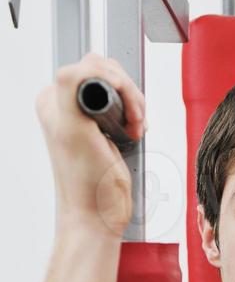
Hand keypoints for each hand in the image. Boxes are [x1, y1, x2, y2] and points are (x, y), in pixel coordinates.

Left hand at [35, 51, 146, 237]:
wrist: (100, 216)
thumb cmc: (90, 187)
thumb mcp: (76, 131)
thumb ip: (72, 91)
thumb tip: (87, 68)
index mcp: (54, 102)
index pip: (89, 66)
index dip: (115, 82)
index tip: (125, 109)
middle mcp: (65, 106)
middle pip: (105, 71)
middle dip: (128, 95)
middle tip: (132, 122)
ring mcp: (84, 115)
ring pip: (117, 86)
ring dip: (134, 105)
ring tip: (133, 129)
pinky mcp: (101, 127)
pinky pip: (122, 103)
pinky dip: (135, 114)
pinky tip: (133, 131)